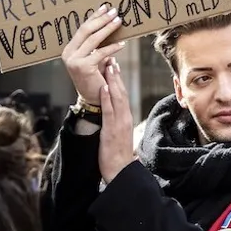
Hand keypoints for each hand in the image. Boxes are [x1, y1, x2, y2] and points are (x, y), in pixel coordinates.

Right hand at [60, 4, 126, 104]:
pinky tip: (122, 42)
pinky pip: (100, 53)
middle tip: (114, 11)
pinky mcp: (83, 67)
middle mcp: (68, 53)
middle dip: (101, 19)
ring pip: (93, 39)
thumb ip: (96, 44)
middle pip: (86, 30)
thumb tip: (109, 23)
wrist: (93, 99)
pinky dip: (112, 47)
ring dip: (108, 29)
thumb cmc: (95, 77)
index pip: (82, 29)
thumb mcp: (93, 57)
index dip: (94, 17)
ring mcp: (74, 60)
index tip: (105, 7)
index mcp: (69, 49)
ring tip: (119, 22)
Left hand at [98, 61, 135, 183]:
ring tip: (109, 66)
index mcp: (126, 119)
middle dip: (116, 76)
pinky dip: (107, 98)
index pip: (123, 95)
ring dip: (113, 81)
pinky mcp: (111, 131)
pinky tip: (104, 88)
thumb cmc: (117, 156)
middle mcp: (125, 118)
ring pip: (117, 98)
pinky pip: (109, 111)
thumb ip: (117, 124)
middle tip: (112, 59)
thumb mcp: (119, 136)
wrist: (120, 171)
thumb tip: (114, 116)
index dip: (119, 81)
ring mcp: (119, 124)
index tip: (115, 67)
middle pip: (122, 92)